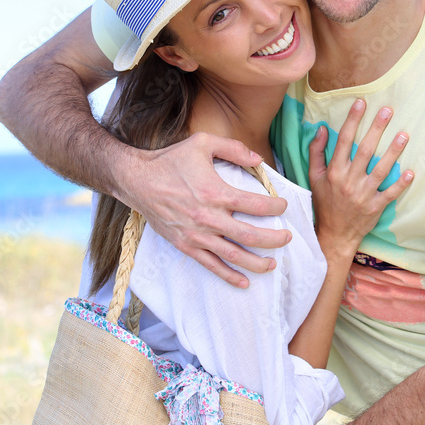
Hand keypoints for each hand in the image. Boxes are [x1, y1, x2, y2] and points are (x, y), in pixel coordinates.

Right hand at [120, 132, 290, 287]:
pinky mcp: (185, 245)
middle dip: (274, 239)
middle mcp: (208, 217)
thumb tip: (259, 160)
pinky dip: (229, 276)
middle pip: (250, 235)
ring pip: (234, 255)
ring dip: (257, 262)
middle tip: (287, 237)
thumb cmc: (170, 160)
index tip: (284, 206)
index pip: (257, 205)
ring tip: (273, 264)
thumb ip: (233, 148)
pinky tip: (244, 282)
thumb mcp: (202, 142)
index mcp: (216, 192)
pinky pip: (211, 265)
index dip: (276, 207)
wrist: (137, 180)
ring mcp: (196, 235)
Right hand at [308, 99, 412, 258]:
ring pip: (381, 169)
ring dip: (394, 151)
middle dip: (377, 128)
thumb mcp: (314, 177)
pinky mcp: (375, 207)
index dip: (353, 120)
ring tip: (404, 134)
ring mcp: (363, 194)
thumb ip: (316, 152)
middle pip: (365, 150)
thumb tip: (320, 128)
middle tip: (388, 111)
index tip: (361, 103)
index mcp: (334, 171)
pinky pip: (390, 193)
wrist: (334, 234)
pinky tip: (410, 172)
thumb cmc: (324, 202)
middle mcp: (349, 180)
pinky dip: (400, 184)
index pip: (344, 140)